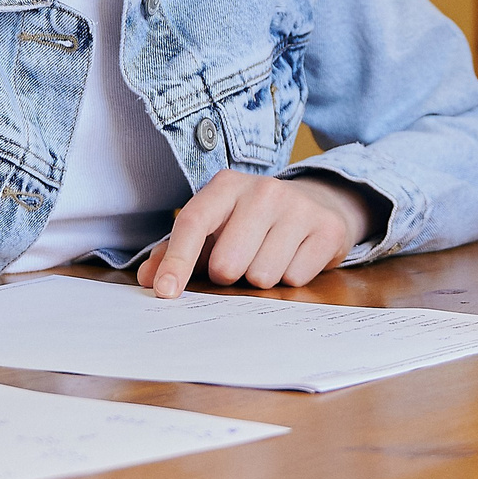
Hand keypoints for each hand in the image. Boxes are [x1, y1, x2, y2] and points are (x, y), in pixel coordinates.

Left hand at [137, 172, 367, 297]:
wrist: (316, 203)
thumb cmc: (252, 221)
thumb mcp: (214, 226)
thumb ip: (176, 250)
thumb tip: (149, 279)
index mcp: (226, 186)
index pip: (194, 223)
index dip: (177, 260)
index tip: (166, 292)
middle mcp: (263, 190)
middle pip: (228, 264)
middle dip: (229, 275)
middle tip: (240, 260)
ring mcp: (299, 207)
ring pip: (263, 276)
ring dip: (261, 278)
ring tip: (268, 256)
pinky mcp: (327, 228)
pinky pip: (295, 279)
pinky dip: (290, 277)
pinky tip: (294, 256)